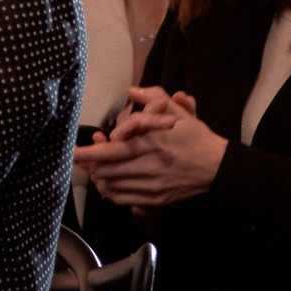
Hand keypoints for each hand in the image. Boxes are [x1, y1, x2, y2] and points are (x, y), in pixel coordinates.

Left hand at [76, 84, 225, 209]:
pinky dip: (110, 191)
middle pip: (107, 170)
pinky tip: (107, 182)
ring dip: (99, 176)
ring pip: (112, 185)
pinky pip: (123, 198)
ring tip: (93, 167)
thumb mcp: (179, 114)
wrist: (218, 169)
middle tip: (78, 157)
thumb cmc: (196, 139)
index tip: (73, 151)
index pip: (113, 151)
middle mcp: (149, 166)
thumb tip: (132, 90)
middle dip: (89, 164)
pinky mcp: (154, 199)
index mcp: (152, 144)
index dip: (90, 153)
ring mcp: (151, 186)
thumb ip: (154, 98)